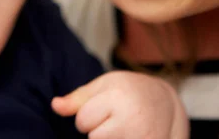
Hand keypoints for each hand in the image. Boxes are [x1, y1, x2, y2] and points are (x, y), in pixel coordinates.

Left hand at [52, 71, 188, 138]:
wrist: (164, 102)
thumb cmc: (128, 91)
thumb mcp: (104, 85)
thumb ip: (78, 98)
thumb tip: (54, 106)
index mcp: (118, 97)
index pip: (83, 121)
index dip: (89, 115)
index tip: (105, 107)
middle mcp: (131, 120)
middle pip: (94, 138)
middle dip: (99, 130)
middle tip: (116, 118)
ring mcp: (141, 138)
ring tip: (123, 127)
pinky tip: (130, 136)